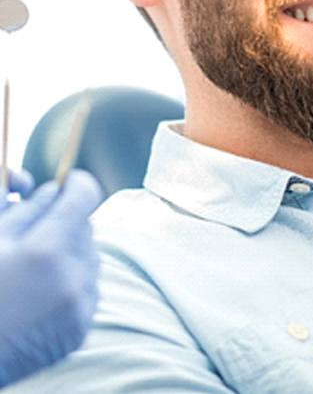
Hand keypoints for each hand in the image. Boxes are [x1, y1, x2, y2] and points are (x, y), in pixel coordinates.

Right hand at [0, 170, 102, 385]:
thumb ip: (26, 211)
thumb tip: (54, 190)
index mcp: (46, 250)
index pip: (85, 196)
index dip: (77, 184)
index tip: (68, 181)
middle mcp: (71, 277)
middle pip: (86, 227)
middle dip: (65, 223)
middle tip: (36, 233)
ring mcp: (79, 305)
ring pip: (90, 256)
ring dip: (70, 253)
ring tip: (32, 270)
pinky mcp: (80, 327)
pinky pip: (88, 288)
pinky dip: (72, 283)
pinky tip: (39, 294)